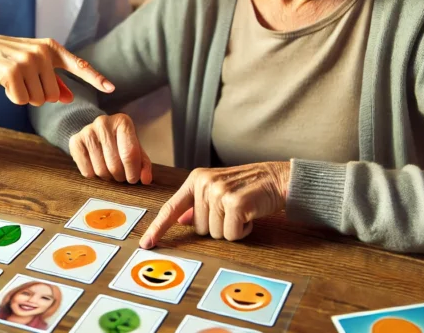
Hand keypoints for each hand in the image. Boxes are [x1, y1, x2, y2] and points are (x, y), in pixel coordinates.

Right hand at [0, 35, 113, 106]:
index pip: (78, 65)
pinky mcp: (13, 72)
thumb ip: (52, 79)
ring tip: (12, 78)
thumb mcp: (31, 64)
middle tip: (21, 79)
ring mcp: (28, 61)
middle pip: (53, 95)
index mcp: (50, 48)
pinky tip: (4, 83)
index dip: (96, 79)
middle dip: (38, 94)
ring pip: (39, 100)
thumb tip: (68, 97)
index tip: (111, 89)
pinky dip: (13, 96)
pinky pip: (22, 100)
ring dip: (25, 96)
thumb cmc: (5, 59)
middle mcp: (42, 52)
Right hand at [69, 113, 152, 184]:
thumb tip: (146, 179)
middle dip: (120, 177)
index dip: (133, 172)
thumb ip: (143, 164)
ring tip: (110, 172)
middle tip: (121, 176)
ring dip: (108, 178)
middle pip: (114, 164)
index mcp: (123, 122)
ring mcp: (87, 131)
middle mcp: (104, 123)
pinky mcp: (75, 141)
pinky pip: (87, 171)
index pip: (129, 153)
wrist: (95, 132)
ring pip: (100, 170)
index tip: (133, 179)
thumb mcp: (135, 149)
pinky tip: (97, 167)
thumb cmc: (119, 142)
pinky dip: (94, 176)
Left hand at [139, 161, 290, 247]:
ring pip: (215, 234)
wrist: (277, 179)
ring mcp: (219, 193)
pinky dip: (243, 231)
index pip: (172, 207)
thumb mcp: (218, 189)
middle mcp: (205, 184)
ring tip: (242, 212)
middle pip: (199, 229)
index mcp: (196, 179)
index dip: (158, 228)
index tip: (146, 243)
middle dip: (218, 226)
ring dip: (231, 229)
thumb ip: (197, 204)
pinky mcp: (235, 203)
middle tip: (233, 211)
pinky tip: (250, 216)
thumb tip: (179, 220)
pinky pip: (231, 235)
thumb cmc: (248, 187)